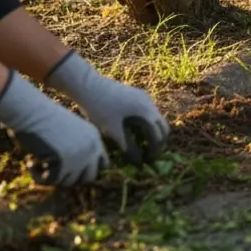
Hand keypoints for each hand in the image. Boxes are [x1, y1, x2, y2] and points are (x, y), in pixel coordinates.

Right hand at [0, 71, 107, 185]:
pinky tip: (30, 163)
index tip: (67, 170)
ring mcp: (80, 156)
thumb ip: (75, 149)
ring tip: (37, 163)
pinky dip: (38, 177)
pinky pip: (51, 181)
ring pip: (68, 182)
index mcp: (94, 138)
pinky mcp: (65, 163)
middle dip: (70, 178)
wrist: (31, 109)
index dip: (85, 171)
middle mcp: (91, 148)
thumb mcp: (66, 132)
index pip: (103, 165)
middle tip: (52, 171)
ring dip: (52, 177)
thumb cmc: (42, 118)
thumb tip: (73, 178)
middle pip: (88, 178)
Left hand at [45, 51, 169, 166]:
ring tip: (141, 145)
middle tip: (148, 154)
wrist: (88, 85)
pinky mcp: (138, 95)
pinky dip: (146, 123)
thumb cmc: (99, 109)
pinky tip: (133, 130)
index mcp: (146, 112)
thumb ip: (128, 147)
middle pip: (162, 126)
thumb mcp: (112, 131)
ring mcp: (145, 97)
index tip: (148, 162)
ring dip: (152, 132)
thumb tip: (139, 164)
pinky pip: (149, 112)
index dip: (155, 150)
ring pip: (156, 118)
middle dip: (158, 141)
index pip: (158, 135)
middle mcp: (150, 103)